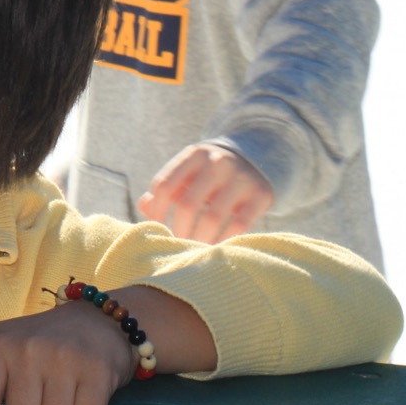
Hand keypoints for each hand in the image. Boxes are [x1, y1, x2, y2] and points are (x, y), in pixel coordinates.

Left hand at [137, 143, 273, 242]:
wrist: (255, 160)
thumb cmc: (209, 175)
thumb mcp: (188, 173)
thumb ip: (165, 189)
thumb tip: (145, 206)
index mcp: (194, 155)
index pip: (164, 185)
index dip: (157, 211)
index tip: (157, 229)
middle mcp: (218, 162)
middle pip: (187, 204)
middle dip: (178, 230)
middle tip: (177, 245)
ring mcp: (241, 177)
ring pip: (212, 217)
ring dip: (198, 239)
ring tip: (193, 249)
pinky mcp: (261, 194)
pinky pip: (238, 225)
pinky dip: (223, 240)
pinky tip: (214, 247)